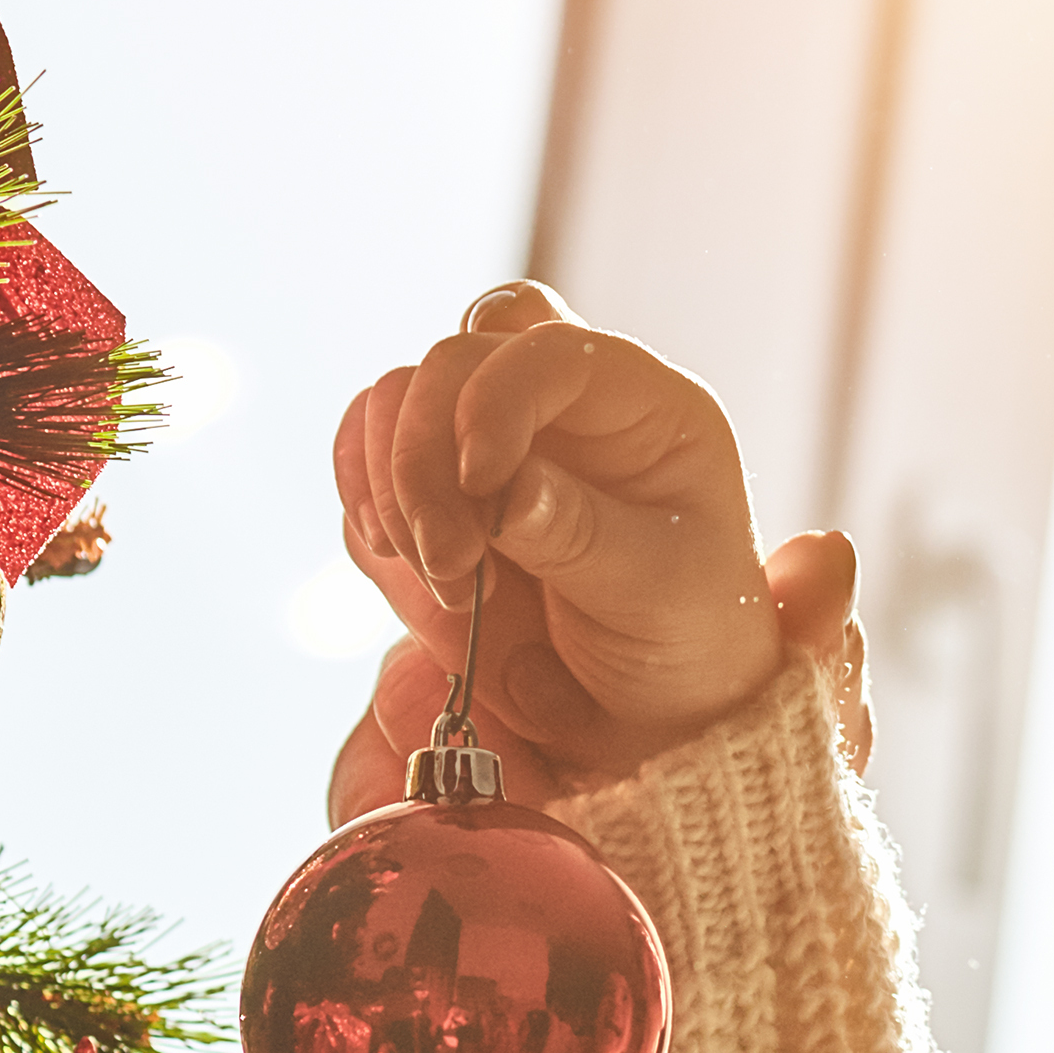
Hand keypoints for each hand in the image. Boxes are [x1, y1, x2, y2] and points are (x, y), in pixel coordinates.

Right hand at [315, 282, 803, 805]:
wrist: (657, 702)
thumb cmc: (689, 636)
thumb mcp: (659, 591)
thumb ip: (582, 534)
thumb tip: (505, 488)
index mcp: (641, 404)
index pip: (548, 350)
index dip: (496, 401)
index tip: (479, 487)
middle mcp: (559, 402)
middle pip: (452, 361)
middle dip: (427, 461)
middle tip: (452, 566)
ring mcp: (491, 438)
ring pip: (394, 402)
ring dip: (393, 491)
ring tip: (446, 580)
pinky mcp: (440, 486)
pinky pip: (368, 460)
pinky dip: (364, 504)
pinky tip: (402, 560)